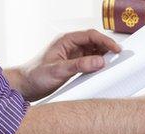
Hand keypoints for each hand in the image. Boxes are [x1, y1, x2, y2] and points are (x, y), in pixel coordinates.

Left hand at [6, 29, 120, 100]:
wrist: (25, 86)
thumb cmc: (35, 75)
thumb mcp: (58, 71)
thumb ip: (79, 65)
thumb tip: (99, 61)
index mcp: (66, 41)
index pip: (91, 36)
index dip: (106, 41)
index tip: (116, 50)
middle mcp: (70, 46)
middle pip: (94, 42)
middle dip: (107, 49)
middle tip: (119, 58)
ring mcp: (72, 56)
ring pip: (93, 52)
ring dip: (103, 57)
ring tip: (113, 65)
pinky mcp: (73, 66)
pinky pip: (89, 62)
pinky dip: (97, 66)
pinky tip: (102, 72)